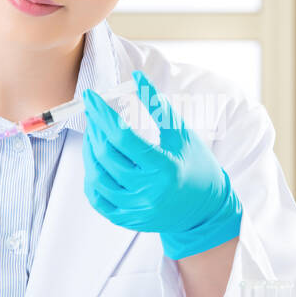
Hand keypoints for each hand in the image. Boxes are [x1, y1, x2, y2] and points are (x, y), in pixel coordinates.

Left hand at [82, 70, 241, 259]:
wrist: (205, 208)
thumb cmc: (196, 165)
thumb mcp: (181, 134)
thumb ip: (158, 107)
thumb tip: (136, 77)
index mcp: (164, 167)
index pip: (123, 137)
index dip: (103, 114)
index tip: (91, 96)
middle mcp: (148, 191)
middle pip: (106, 156)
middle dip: (95, 128)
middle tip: (93, 112)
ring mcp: (136, 209)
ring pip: (97, 177)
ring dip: (90, 151)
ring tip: (94, 133)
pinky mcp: (128, 220)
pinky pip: (98, 199)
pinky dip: (92, 178)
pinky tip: (96, 161)